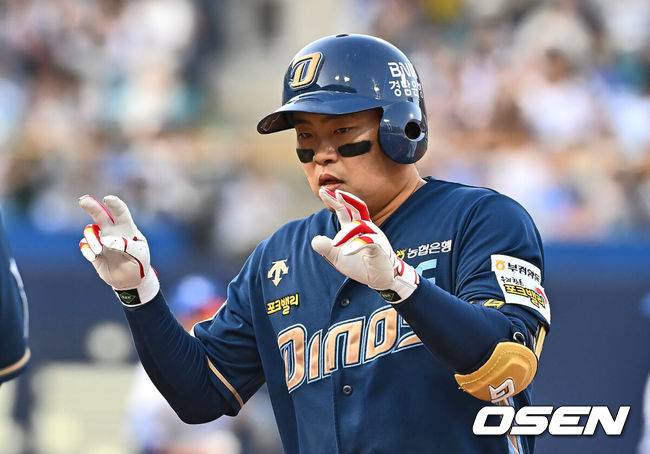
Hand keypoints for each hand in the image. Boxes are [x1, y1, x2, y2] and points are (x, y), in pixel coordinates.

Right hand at [78, 195, 158, 305]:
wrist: (131, 280)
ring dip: (91, 238)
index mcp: (127, 228)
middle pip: (100, 215)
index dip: (114, 204)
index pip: (120, 212)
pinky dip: (87, 249)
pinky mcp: (94, 252)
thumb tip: (105, 239)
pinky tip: (93, 256)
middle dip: (91, 206)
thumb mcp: (139, 254)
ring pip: (89, 230)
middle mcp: (112, 231)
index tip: (108, 199)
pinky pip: (84, 246)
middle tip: (83, 201)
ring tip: (99, 249)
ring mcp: (101, 241)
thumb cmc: (139, 262)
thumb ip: (125, 245)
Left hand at [311, 188, 418, 302]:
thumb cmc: (360, 265)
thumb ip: (326, 248)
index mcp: (356, 228)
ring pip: (360, 225)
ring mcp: (374, 236)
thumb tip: (314, 240)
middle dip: (343, 199)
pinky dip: (356, 245)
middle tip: (330, 191)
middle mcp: (366, 228)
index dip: (335, 201)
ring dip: (346, 233)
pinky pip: (368, 241)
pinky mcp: (379, 248)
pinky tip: (346, 252)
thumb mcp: (337, 258)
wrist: (380, 278)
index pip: (345, 211)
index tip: (323, 191)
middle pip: (356, 208)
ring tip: (335, 244)